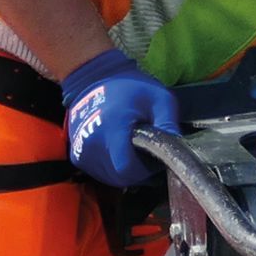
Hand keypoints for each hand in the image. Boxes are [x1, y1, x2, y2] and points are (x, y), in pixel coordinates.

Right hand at [60, 48, 179, 187]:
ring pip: (110, 178)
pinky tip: (119, 153)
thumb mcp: (159, 99)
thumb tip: (179, 152)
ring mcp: (82, 152)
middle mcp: (93, 145)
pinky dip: (111, 169)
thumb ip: (169, 125)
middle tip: (145, 155)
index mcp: (113, 130)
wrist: (93, 77)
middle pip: (120, 177)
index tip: (151, 158)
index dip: (143, 170)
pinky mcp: (77, 157)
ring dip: (124, 172)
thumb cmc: (129, 87)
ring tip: (132, 152)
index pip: (127, 169)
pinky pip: (100, 173)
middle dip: (137, 172)